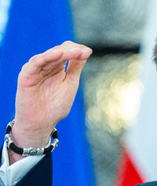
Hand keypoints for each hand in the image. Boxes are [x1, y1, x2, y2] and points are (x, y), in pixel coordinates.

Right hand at [9, 41, 91, 162]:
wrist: (42, 123)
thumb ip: (76, 67)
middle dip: (72, 50)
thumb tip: (86, 51)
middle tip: (84, 52)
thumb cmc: (56, 106)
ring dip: (63, 52)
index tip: (88, 52)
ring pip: (49, 55)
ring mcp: (36, 69)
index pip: (66, 51)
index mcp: (57, 67)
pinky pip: (36, 63)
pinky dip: (47, 57)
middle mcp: (46, 66)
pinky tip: (58, 54)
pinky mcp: (26, 75)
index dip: (77, 50)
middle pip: (59, 51)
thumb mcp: (70, 83)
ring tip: (76, 52)